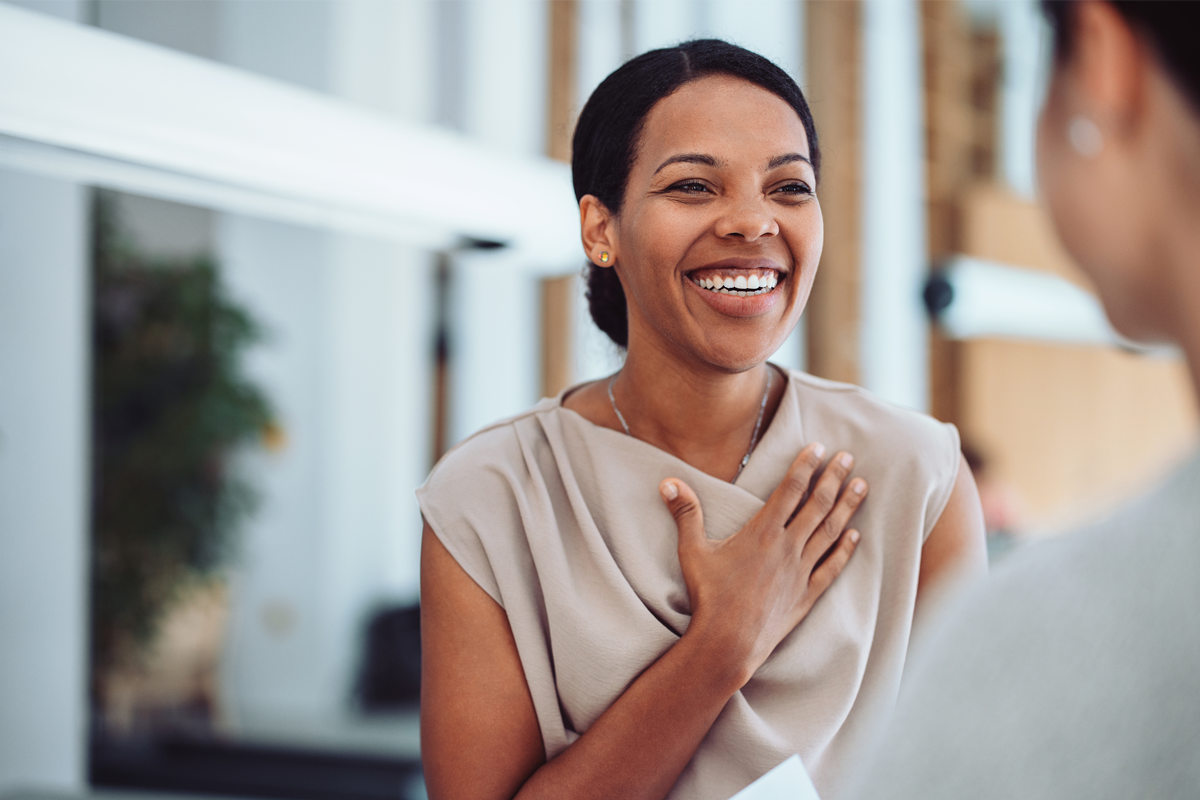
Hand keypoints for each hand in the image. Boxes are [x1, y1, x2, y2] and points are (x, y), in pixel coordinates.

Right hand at [660, 443, 866, 680]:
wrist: (729, 642)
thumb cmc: (709, 597)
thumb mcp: (692, 551)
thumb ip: (685, 514)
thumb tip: (667, 482)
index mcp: (762, 532)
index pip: (790, 489)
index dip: (805, 465)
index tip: (818, 447)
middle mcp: (787, 547)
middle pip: (818, 505)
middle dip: (834, 478)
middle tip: (849, 457)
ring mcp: (800, 572)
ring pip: (830, 531)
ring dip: (847, 506)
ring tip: (862, 486)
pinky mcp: (805, 595)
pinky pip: (831, 567)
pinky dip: (845, 550)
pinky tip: (856, 536)